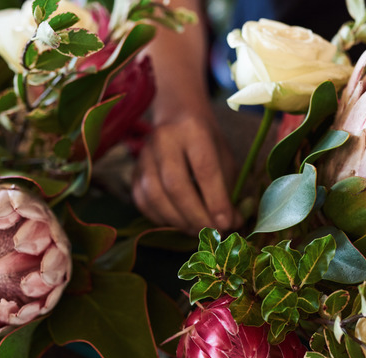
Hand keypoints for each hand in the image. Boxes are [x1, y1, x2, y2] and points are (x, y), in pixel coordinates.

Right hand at [132, 113, 240, 234]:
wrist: (178, 117)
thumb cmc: (207, 141)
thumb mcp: (224, 158)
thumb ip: (228, 191)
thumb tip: (232, 224)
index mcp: (193, 130)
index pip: (204, 169)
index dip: (215, 200)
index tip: (226, 224)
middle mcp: (164, 139)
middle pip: (176, 185)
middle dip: (196, 215)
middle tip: (212, 232)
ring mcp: (144, 155)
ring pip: (155, 195)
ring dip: (178, 221)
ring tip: (197, 230)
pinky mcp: (134, 170)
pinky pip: (143, 201)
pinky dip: (161, 218)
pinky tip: (178, 223)